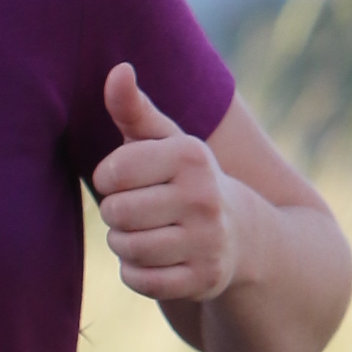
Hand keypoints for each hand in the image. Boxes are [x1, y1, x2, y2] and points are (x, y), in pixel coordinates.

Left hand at [90, 63, 237, 303]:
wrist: (243, 234)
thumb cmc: (186, 179)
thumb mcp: (166, 141)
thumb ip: (134, 108)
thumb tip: (118, 70)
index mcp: (191, 156)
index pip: (113, 172)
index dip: (108, 179)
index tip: (125, 179)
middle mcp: (204, 197)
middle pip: (117, 213)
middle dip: (116, 214)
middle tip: (137, 210)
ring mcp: (207, 242)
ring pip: (127, 248)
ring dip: (124, 244)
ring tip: (144, 232)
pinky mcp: (204, 280)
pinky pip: (140, 281)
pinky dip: (136, 273)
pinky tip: (154, 259)